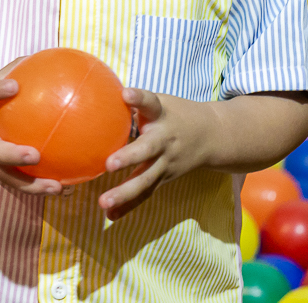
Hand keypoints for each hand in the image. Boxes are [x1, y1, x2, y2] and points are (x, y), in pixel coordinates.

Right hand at [0, 61, 62, 195]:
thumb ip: (12, 71)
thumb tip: (48, 56)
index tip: (13, 86)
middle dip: (11, 155)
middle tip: (34, 155)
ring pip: (5, 176)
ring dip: (30, 185)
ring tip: (56, 187)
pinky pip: (17, 183)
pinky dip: (37, 187)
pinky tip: (63, 187)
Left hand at [98, 88, 214, 219]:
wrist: (213, 136)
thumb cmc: (174, 113)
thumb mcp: (160, 101)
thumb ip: (134, 101)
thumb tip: (94, 91)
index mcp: (162, 115)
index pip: (150, 103)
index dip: (139, 98)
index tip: (126, 94)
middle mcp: (165, 140)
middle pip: (148, 149)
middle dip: (129, 157)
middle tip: (109, 164)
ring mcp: (166, 162)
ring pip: (146, 179)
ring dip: (124, 193)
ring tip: (103, 202)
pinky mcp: (164, 178)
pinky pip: (145, 193)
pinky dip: (128, 206)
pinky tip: (110, 216)